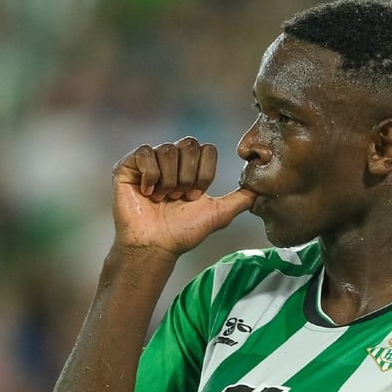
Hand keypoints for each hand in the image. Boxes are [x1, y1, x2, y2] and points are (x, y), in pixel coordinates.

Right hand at [111, 137, 255, 256]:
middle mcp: (170, 159)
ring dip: (169, 181)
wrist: (155, 246)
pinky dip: (151, 176)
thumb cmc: (183, 232)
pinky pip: (145, 153)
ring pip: (167, 150)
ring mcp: (148, 161)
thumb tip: (264, 188)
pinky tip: (148, 194)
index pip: (207, 149)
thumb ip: (241, 199)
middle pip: (189, 144)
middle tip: (179, 198)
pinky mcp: (128, 166)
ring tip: (163, 199)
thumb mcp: (218, 214)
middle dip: (188, 176)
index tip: (195, 197)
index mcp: (190, 166)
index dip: (204, 174)